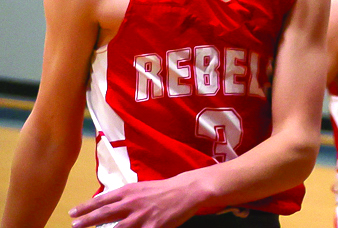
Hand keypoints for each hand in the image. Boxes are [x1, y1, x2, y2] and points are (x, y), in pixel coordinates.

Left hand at [70, 174, 202, 227]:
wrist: (189, 190)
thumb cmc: (166, 189)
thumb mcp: (143, 187)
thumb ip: (127, 195)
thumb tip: (109, 203)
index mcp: (130, 191)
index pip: (103, 200)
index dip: (86, 207)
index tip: (73, 213)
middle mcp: (132, 203)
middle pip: (105, 213)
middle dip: (87, 220)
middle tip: (74, 225)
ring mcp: (142, 216)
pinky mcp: (153, 226)